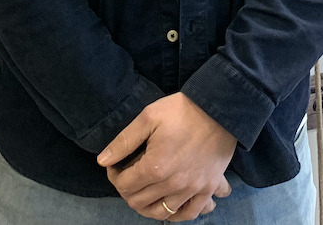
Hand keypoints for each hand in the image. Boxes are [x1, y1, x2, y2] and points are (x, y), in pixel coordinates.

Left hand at [97, 93, 234, 219]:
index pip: (124, 185)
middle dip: (127, 192)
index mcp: (155, 166)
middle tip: (129, 177)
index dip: (114, 176)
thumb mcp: (149, 117)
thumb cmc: (182, 110)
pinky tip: (171, 206)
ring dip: (147, 207)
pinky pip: (190, 213)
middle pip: (139, 202)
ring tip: (144, 194)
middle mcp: (172, 184)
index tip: (116, 166)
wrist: (220, 108)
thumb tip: (102, 161)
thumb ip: (124, 141)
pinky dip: (177, 214)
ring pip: (161, 213)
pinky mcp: (208, 188)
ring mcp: (192, 189)